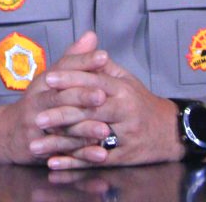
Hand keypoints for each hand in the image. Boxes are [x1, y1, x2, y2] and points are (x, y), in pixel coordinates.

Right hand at [0, 31, 109, 163]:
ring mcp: (36, 124)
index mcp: (44, 81)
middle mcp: (37, 101)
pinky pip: (63, 152)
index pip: (63, 68)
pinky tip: (100, 155)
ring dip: (84, 129)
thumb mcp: (52, 78)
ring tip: (106, 130)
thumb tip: (92, 36)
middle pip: (60, 97)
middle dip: (81, 96)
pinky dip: (82, 155)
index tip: (104, 57)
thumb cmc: (38, 101)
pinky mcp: (39, 146)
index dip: (82, 62)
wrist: (7, 132)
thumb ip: (74, 58)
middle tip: (103, 95)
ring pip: (62, 127)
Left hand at [34, 42, 186, 168]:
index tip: (47, 79)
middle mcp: (125, 111)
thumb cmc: (141, 102)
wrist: (170, 131)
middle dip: (61, 114)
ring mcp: (125, 136)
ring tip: (36, 144)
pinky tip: (54, 163)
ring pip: (89, 138)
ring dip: (61, 143)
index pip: (93, 81)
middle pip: (89, 111)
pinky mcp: (123, 157)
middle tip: (36, 117)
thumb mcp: (125, 79)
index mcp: (123, 89)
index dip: (70, 79)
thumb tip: (85, 41)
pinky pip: (95, 160)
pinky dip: (73, 163)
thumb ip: (101, 66)